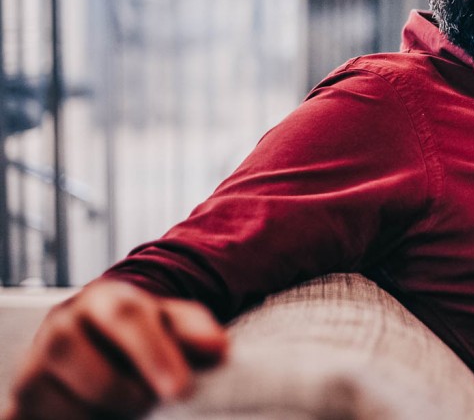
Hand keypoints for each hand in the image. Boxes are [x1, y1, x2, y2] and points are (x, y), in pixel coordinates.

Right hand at [2, 278, 227, 419]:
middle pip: (72, 351)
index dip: (152, 353)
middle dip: (117, 387)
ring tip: (120, 411)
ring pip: (46, 394)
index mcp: (105, 299)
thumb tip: (219, 348)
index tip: (180, 389)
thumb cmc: (144, 336)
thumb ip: (195, 331)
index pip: (125, 317)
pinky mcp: (21, 400)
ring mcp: (34, 364)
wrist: (101, 344)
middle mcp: (61, 325)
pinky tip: (94, 418)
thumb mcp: (173, 324)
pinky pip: (31, 418)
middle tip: (147, 402)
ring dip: (91, 411)